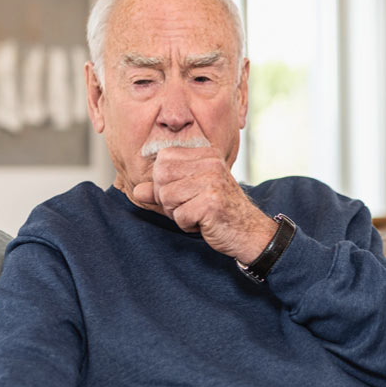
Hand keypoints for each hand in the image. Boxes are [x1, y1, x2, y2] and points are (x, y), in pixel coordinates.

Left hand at [132, 146, 276, 262]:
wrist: (249, 232)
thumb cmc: (218, 211)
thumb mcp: (189, 195)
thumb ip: (161, 190)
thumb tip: (136, 191)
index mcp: (205, 154)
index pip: (164, 158)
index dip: (163, 180)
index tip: (180, 193)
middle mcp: (210, 163)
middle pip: (161, 176)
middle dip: (167, 198)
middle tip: (187, 206)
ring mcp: (212, 182)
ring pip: (167, 197)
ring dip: (177, 213)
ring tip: (196, 214)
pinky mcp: (212, 203)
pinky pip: (179, 216)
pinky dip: (187, 225)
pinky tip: (203, 223)